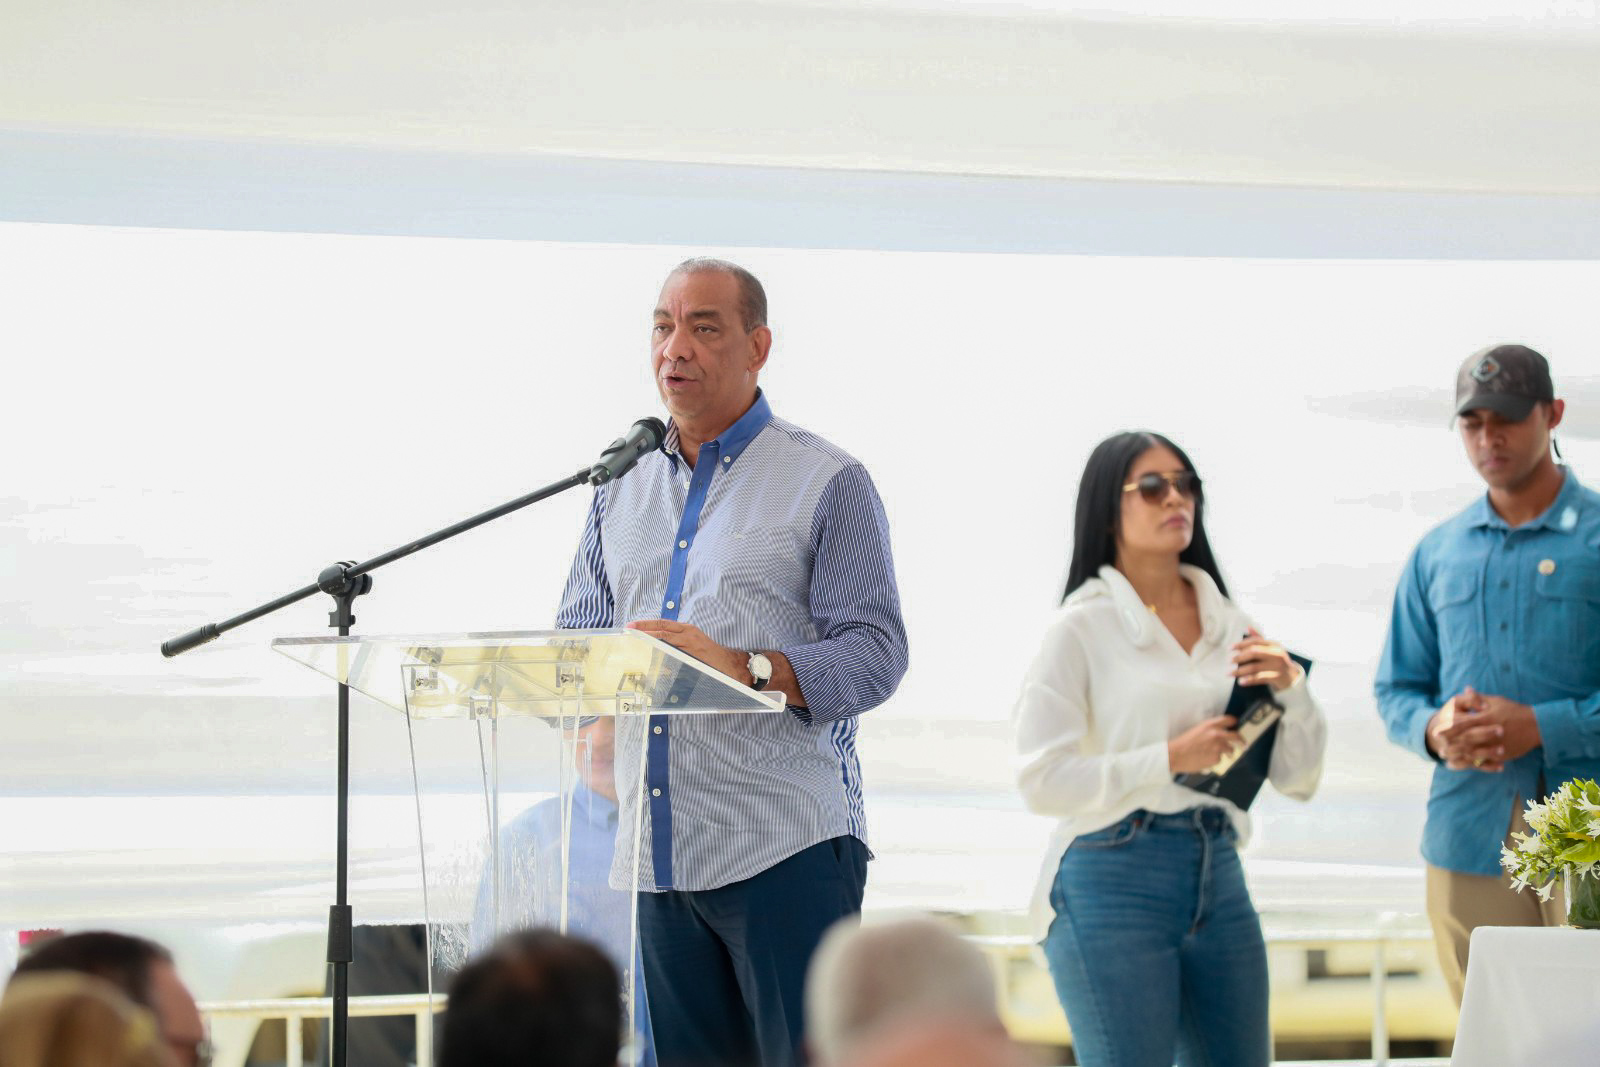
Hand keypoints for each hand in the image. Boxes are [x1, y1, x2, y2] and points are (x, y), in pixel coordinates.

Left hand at [626, 619, 748, 682]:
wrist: (729, 663)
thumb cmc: (710, 655)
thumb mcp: (693, 644)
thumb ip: (677, 644)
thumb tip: (658, 649)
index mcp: (687, 629)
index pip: (663, 623)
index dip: (647, 623)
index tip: (633, 625)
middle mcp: (688, 633)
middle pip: (662, 628)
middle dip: (644, 628)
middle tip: (629, 629)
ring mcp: (691, 643)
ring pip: (666, 638)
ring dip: (650, 637)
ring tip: (636, 638)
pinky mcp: (694, 653)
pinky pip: (674, 652)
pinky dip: (662, 653)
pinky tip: (651, 655)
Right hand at [1168, 716, 1242, 774]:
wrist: (1176, 755)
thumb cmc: (1183, 743)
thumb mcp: (1197, 729)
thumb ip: (1210, 729)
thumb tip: (1221, 732)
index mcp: (1211, 725)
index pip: (1229, 720)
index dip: (1233, 722)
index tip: (1235, 724)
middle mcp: (1217, 735)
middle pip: (1237, 736)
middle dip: (1241, 740)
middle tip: (1243, 743)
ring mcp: (1218, 747)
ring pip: (1230, 750)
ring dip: (1227, 752)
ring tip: (1216, 753)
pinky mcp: (1217, 759)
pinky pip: (1220, 759)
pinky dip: (1215, 760)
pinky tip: (1206, 758)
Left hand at [1230, 628, 1300, 691]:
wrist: (1292, 677)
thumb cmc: (1277, 660)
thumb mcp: (1271, 648)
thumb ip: (1259, 638)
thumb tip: (1248, 626)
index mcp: (1274, 645)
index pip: (1255, 641)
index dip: (1241, 644)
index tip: (1230, 648)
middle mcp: (1277, 654)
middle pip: (1254, 652)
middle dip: (1240, 656)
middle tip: (1230, 661)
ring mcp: (1278, 666)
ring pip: (1254, 667)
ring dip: (1240, 671)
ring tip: (1230, 673)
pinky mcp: (1277, 677)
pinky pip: (1259, 678)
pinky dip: (1248, 680)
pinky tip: (1240, 682)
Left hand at [1434, 686, 1540, 770]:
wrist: (1537, 725)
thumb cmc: (1515, 711)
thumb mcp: (1497, 701)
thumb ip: (1479, 698)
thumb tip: (1466, 689)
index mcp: (1486, 718)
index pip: (1463, 724)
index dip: (1448, 729)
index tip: (1437, 732)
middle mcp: (1489, 733)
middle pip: (1466, 740)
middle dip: (1451, 745)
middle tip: (1438, 748)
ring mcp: (1496, 745)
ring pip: (1474, 753)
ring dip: (1459, 756)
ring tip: (1447, 759)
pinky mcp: (1503, 755)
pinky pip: (1486, 762)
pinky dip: (1474, 765)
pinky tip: (1464, 766)